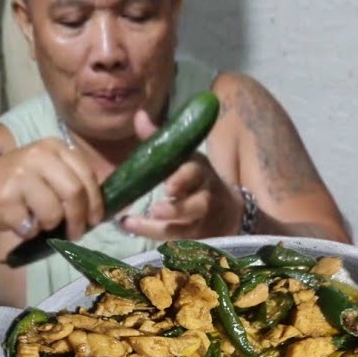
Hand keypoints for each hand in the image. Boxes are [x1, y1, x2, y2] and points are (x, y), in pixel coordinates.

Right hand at [0, 138, 102, 240]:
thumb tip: (99, 211)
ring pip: (54, 212)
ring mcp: (20, 175)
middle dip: (79, 219)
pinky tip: (22, 222)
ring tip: (42, 223)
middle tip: (76, 233)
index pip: (87, 176)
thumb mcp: (51, 170)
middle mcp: (38, 156)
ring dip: (51, 226)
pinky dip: (31, 232)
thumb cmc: (23, 182)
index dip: (95, 202)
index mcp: (55, 148)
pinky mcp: (5, 198)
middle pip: (74, 192)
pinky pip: (31, 226)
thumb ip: (74, 181)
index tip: (95, 220)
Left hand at [118, 110, 241, 240]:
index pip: (196, 173)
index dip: (185, 179)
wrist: (229, 212)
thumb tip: (139, 115)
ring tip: (133, 223)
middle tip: (157, 209)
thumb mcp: (184, 156)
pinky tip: (128, 227)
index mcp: (201, 172)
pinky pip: (175, 241)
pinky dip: (150, 234)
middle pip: (197, 205)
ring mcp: (201, 221)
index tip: (170, 184)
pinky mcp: (195, 238)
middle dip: (178, 208)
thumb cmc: (196, 179)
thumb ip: (160, 138)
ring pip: (185, 228)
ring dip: (160, 227)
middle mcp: (205, 197)